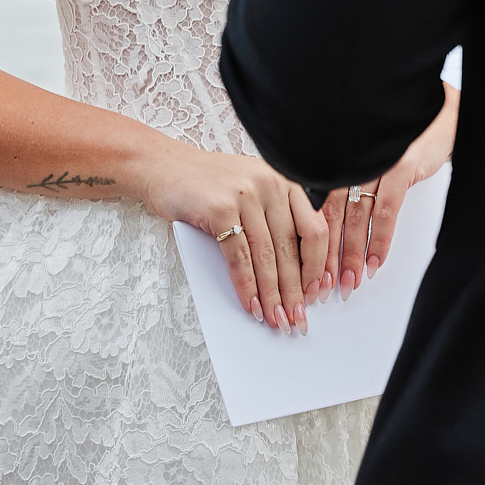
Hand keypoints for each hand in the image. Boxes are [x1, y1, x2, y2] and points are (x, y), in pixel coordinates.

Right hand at [136, 136, 326, 332]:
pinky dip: (247, 286)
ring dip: (273, 295)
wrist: (166, 166)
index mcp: (286, 179)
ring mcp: (246, 194)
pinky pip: (239, 257)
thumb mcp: (254, 189)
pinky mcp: (220, 208)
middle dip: (296, 289)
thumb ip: (276, 217)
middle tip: (298, 319)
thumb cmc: (210, 184)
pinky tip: (251, 305)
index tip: (317, 293)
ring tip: (277, 319)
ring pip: (267, 256)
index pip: (315, 229)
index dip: (318, 266)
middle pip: (292, 247)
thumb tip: (296, 273)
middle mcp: (271, 183)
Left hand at [326, 82, 458, 293]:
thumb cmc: (402, 143)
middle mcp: (350, 161)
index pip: (319, 209)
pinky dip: (379, 240)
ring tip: (350, 281)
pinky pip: (385, 211)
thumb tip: (329, 234)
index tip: (311, 273)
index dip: (314, 244)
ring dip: (352, 254)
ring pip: (356, 218)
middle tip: (324, 287)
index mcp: (339, 161)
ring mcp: (374, 164)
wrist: (439, 118)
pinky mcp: (399, 167)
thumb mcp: (369, 164)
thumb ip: (348, 189)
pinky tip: (375, 261)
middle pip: (332, 217)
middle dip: (328, 256)